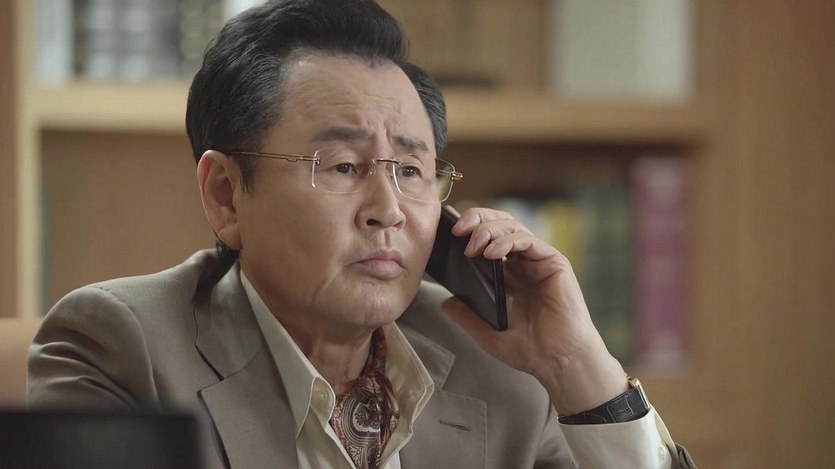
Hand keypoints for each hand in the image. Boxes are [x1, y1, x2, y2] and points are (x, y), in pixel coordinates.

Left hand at [441, 207, 627, 414]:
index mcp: (511, 276)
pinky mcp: (554, 262)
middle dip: (476, 220)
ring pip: (512, 227)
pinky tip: (490, 253)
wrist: (560, 363)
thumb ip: (467, 316)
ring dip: (488, 230)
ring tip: (471, 247)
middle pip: (500, 225)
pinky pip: (527, 241)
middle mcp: (525, 264)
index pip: (489, 241)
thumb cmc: (531, 351)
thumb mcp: (489, 334)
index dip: (470, 229)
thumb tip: (444, 302)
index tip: (448, 228)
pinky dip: (507, 241)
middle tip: (456, 230)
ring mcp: (540, 262)